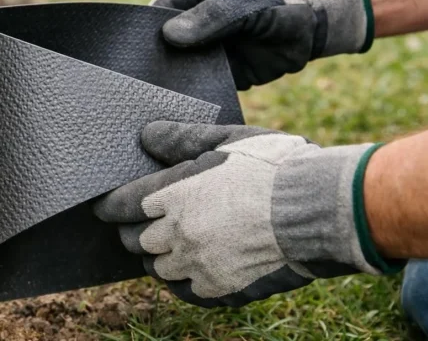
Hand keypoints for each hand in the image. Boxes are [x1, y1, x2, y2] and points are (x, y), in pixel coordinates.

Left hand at [94, 122, 398, 307]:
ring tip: (171, 243)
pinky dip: (182, 280)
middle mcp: (177, 234)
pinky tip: (192, 266)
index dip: (109, 206)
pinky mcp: (220, 290)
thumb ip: (179, 139)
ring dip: (158, 256)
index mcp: (172, 196)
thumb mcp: (225, 139)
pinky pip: (184, 291)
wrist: (320, 209)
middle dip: (133, 230)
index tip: (107, 206)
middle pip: (134, 240)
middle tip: (143, 223)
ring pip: (156, 268)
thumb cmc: (273, 167)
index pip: (119, 207)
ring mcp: (198, 266)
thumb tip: (145, 135)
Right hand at [151, 0, 372, 89]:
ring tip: (152, 103)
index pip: (154, 15)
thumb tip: (169, 36)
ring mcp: (205, 50)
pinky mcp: (221, 74)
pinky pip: (201, 87)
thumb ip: (212, 16)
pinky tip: (181, 111)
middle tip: (137, 85)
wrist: (319, 21)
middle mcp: (192, 24)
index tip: (129, 55)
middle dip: (152, 63)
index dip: (141, 34)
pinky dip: (193, 97)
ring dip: (170, 84)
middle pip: (161, 46)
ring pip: (178, 69)